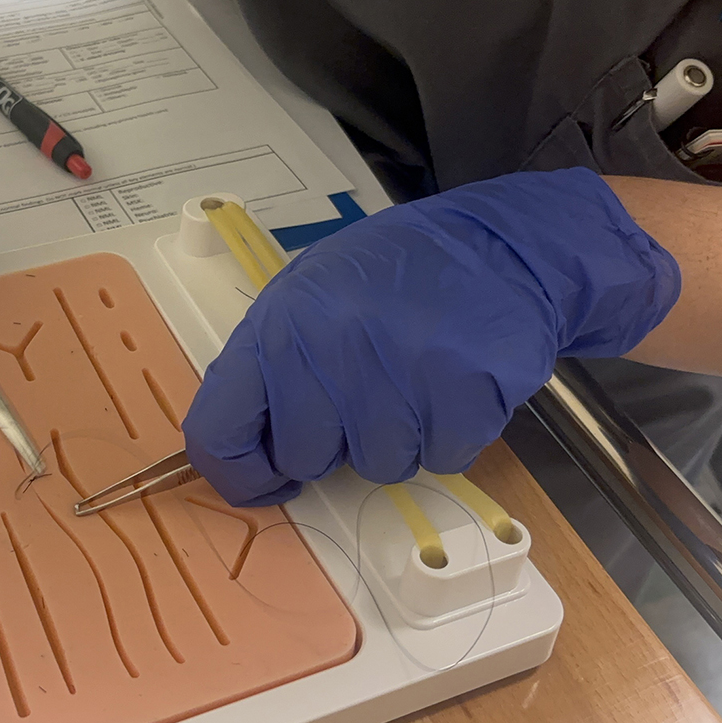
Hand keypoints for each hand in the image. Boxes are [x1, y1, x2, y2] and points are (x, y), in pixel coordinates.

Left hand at [182, 168, 680, 505]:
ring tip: (415, 378)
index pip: (219, 431)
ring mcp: (397, 369)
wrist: (501, 244)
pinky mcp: (463, 392)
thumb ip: (275, 367)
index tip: (268, 478)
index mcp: (279, 323)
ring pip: (377, 467)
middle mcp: (329, 345)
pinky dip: (450, 435)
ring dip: (398, 439)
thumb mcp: (310, 296)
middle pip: (305, 459)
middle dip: (334, 444)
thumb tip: (250, 453)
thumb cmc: (396, 274)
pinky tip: (453, 384)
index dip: (239, 474)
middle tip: (366, 395)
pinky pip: (441, 459)